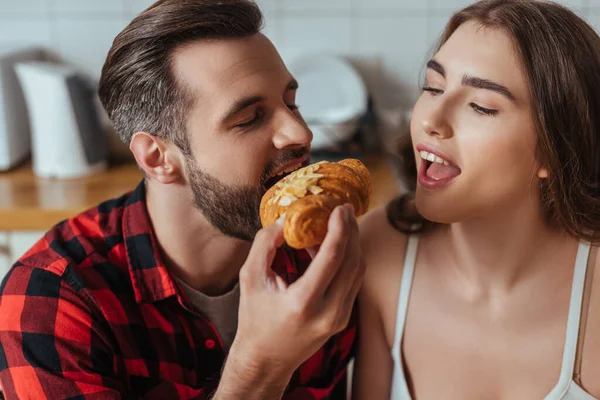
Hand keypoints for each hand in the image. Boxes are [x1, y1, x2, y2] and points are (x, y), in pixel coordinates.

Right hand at [221, 204, 363, 395]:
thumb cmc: (255, 318)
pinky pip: (353, 282)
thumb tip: (283, 220)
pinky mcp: (343, 318)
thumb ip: (263, 245)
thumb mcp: (250, 279)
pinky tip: (333, 245)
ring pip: (358, 271)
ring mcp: (339, 318)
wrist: (266, 360)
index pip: (332, 258)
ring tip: (339, 223)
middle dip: (351, 230)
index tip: (339, 207)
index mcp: (303, 302)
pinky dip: (348, 259)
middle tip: (344, 209)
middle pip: (352, 262)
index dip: (339, 228)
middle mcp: (327, 312)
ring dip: (352, 243)